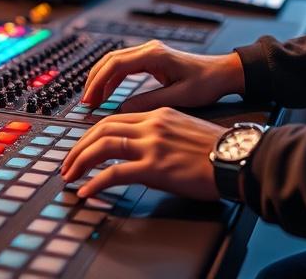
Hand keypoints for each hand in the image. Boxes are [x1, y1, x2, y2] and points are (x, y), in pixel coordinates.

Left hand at [60, 107, 223, 199]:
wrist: (238, 158)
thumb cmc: (218, 150)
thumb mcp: (185, 130)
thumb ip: (161, 135)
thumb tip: (142, 151)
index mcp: (159, 114)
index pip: (115, 119)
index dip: (93, 133)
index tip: (83, 146)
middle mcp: (152, 125)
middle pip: (102, 129)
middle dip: (79, 146)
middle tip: (68, 163)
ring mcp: (152, 145)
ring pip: (103, 146)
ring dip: (80, 162)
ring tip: (70, 176)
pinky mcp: (155, 167)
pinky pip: (115, 173)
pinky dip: (96, 182)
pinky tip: (88, 191)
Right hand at [81, 39, 244, 112]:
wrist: (223, 73)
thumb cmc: (207, 83)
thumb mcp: (179, 97)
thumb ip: (149, 103)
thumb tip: (121, 110)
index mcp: (155, 55)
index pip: (116, 64)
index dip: (99, 82)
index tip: (90, 99)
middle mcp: (149, 49)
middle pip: (110, 59)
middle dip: (95, 80)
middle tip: (86, 101)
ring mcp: (149, 52)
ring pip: (115, 61)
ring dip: (101, 79)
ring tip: (93, 99)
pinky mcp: (151, 59)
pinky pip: (124, 66)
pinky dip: (112, 79)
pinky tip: (108, 94)